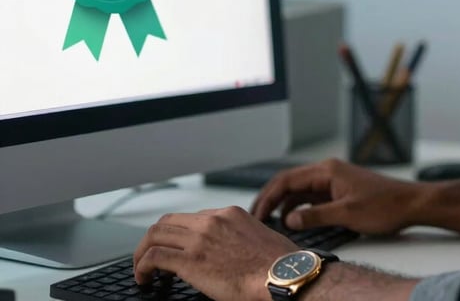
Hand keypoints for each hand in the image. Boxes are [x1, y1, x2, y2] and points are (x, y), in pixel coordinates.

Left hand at [133, 206, 295, 300]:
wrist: (284, 275)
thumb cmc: (279, 265)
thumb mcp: (260, 238)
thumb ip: (240, 237)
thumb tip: (233, 251)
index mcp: (229, 214)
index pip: (192, 218)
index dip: (178, 235)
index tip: (175, 249)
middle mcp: (212, 220)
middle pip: (168, 221)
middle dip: (154, 239)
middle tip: (149, 257)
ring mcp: (200, 238)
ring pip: (155, 235)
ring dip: (143, 252)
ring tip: (142, 270)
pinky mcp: (191, 260)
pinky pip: (154, 257)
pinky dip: (142, 267)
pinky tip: (144, 279)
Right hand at [251, 157, 421, 233]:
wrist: (410, 203)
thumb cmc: (384, 205)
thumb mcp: (347, 214)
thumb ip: (316, 216)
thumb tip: (289, 219)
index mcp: (327, 171)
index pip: (287, 180)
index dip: (268, 197)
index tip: (257, 214)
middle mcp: (328, 172)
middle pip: (290, 182)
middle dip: (270, 199)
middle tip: (256, 217)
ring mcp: (333, 181)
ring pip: (299, 190)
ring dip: (283, 204)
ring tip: (269, 221)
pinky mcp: (339, 191)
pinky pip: (311, 197)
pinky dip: (298, 207)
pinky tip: (292, 221)